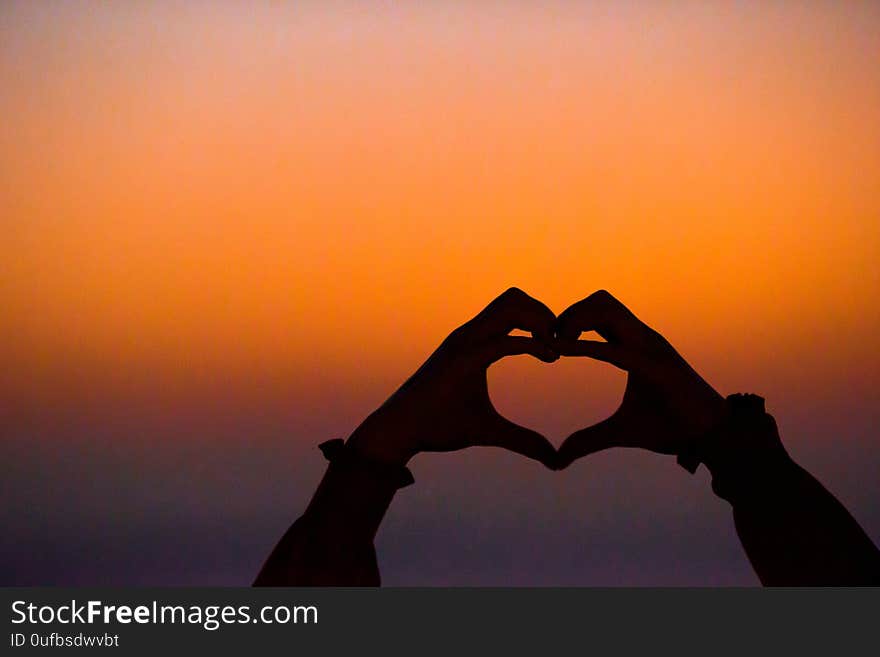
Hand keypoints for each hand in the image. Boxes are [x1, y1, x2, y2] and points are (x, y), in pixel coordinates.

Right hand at [347, 288, 559, 468]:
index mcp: (475, 343)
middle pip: (514, 297)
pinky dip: (532, 344)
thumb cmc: (438, 428)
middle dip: (545, 313)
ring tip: (554, 347)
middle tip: (561, 343)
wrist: (400, 432)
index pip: (514, 311)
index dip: (543, 323)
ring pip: (510, 305)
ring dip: (540, 320)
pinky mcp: (462, 358)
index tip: (559, 351)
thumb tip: (553, 459)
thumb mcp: (490, 433)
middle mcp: (470, 335)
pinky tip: (549, 357)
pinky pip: (504, 339)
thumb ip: (523, 441)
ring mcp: (464, 343)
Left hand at [554, 290, 725, 468]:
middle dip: (569, 312)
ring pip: (607, 308)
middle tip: (547, 340)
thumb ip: (588, 440)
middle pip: (600, 300)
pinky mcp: (656, 364)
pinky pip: (615, 347)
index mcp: (634, 346)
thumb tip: (559, 458)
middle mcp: (642, 339)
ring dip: (575, 320)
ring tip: (556, 344)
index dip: (569, 322)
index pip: (598, 314)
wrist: (713, 438)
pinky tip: (563, 350)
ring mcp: (651, 347)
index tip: (545, 344)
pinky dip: (586, 345)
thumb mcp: (619, 433)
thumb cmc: (672, 429)